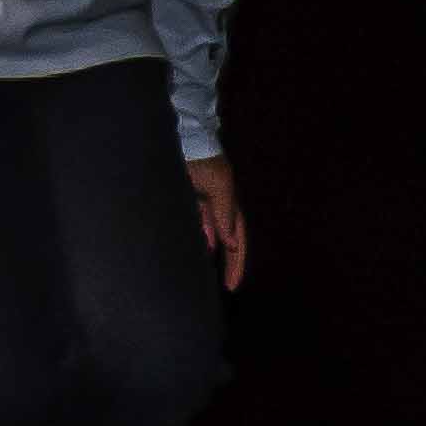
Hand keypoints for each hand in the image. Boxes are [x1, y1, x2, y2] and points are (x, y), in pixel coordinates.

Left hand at [188, 156, 250, 286]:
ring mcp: (206, 202)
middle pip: (230, 241)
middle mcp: (221, 206)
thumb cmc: (204, 162)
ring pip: (214, 234)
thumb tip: (231, 244)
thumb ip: (224, 215)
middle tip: (229, 286)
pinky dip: (201, 237)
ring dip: (216, 252)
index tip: (233, 285)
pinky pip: (200, 223)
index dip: (237, 263)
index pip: (238, 241)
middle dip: (231, 263)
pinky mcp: (191, 197)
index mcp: (231, 206)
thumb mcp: (218, 188)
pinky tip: (200, 247)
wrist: (187, 138)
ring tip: (212, 273)